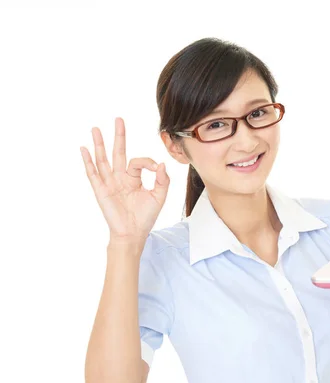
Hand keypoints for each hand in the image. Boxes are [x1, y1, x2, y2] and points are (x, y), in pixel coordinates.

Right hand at [80, 117, 169, 241]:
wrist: (133, 234)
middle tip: (119, 119)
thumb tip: (161, 164)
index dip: (148, 162)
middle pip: (118, 152)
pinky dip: (88, 161)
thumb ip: (163, 180)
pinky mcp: (101, 190)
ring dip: (99, 144)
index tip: (156, 168)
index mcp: (133, 178)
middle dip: (119, 136)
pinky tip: (84, 149)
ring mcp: (109, 183)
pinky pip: (93, 174)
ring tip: (96, 128)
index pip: (138, 161)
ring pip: (103, 159)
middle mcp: (120, 178)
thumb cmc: (145, 217)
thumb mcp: (159, 197)